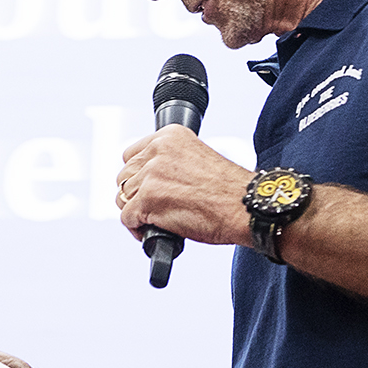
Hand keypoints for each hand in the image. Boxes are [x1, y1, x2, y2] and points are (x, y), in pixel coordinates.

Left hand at [115, 124, 252, 245]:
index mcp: (170, 136)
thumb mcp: (196, 159)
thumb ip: (171, 163)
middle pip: (124, 176)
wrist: (245, 206)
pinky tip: (154, 232)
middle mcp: (157, 151)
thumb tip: (149, 180)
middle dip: (135, 195)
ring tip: (155, 221)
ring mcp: (150, 175)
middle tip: (152, 208)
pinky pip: (127, 218)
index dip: (138, 175)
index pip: (132, 154)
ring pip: (123, 198)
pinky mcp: (147, 199)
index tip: (147, 187)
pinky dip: (137, 229)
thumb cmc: (229, 191)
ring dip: (136, 212)